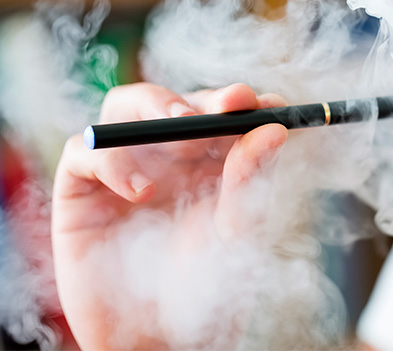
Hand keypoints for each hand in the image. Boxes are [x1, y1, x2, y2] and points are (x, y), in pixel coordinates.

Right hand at [51, 83, 287, 349]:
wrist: (158, 338)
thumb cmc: (204, 286)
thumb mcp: (237, 232)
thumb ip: (250, 180)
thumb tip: (276, 128)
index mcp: (205, 163)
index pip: (219, 115)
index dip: (241, 103)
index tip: (269, 102)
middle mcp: (163, 159)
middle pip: (173, 103)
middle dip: (200, 100)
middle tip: (229, 104)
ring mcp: (122, 168)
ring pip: (126, 106)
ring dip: (155, 108)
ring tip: (183, 130)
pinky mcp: (82, 189)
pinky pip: (85, 152)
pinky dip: (112, 160)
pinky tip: (141, 191)